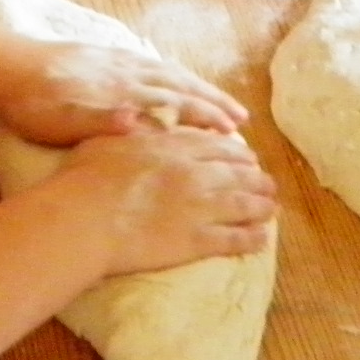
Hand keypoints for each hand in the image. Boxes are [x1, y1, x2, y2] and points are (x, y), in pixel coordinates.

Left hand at [0, 43, 247, 144]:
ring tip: (218, 97)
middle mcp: (128, 73)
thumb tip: (144, 125)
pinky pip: (150, 63)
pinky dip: (172, 72)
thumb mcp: (67, 122)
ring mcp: (117, 61)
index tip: (234, 132)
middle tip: (241, 118)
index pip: (176, 104)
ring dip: (197, 86)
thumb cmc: (36, 105)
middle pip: (181, 85)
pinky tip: (171, 76)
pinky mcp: (104, 54)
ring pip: (168, 72)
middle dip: (213, 102)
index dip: (207, 118)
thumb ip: (106, 123)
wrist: (8, 66)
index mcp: (124, 92)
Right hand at [52, 127, 276, 273]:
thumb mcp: (111, 139)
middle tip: (266, 182)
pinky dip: (252, 238)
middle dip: (257, 177)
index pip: (220, 145)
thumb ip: (135, 129)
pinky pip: (235, 239)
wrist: (86, 218)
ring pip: (245, 204)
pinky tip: (262, 239)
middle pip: (240, 172)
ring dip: (263, 205)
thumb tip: (143, 119)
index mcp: (176, 147)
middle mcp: (196, 173)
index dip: (237, 152)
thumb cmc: (87, 177)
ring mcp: (200, 207)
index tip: (244, 157)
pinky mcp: (198, 241)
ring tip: (272, 208)